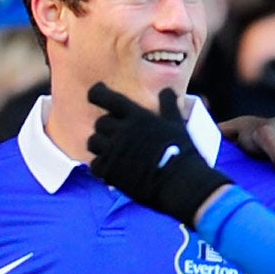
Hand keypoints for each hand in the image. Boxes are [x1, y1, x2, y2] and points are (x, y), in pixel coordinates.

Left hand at [84, 84, 232, 225]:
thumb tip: (166, 90)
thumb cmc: (182, 151)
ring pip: (93, 142)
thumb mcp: (177, 123)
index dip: (97, 93)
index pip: (105, 97)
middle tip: (118, 135)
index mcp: (136, 115)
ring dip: (101, 145)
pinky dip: (101, 165)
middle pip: (100, 123)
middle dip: (107, 127)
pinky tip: (113, 168)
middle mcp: (122, 131)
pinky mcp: (110, 172)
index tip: (96, 94)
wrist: (180, 183)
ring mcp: (114, 152)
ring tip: (113, 151)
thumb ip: (168, 104)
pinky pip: (95, 164)